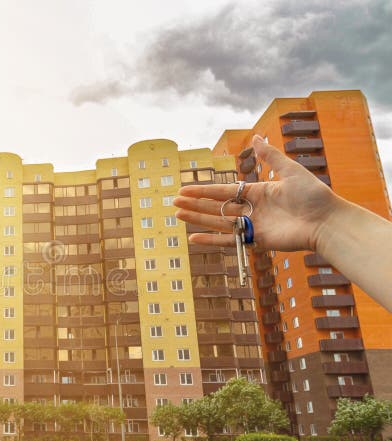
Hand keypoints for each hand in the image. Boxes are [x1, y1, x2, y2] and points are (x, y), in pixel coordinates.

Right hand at [173, 135, 338, 251]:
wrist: (326, 220)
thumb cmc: (313, 195)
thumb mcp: (290, 170)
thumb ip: (270, 156)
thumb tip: (256, 137)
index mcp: (256, 193)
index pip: (223, 191)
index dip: (203, 190)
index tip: (185, 188)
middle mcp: (251, 209)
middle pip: (216, 206)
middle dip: (195, 204)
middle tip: (174, 202)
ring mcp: (252, 226)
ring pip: (218, 222)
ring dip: (197, 219)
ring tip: (178, 215)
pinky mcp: (256, 241)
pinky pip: (229, 241)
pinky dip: (211, 241)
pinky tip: (193, 239)